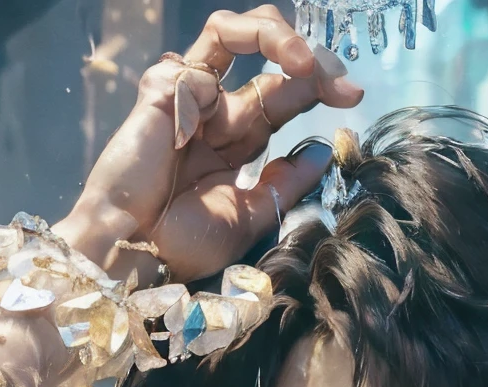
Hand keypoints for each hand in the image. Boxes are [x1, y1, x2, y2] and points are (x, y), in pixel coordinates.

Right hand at [55, 5, 363, 282]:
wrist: (134, 252)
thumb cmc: (180, 245)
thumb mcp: (250, 217)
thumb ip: (285, 184)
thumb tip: (321, 152)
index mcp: (236, 143)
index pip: (284, 97)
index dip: (319, 90)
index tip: (353, 99)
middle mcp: (216, 113)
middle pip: (270, 62)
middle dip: (313, 64)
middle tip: (342, 83)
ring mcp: (189, 98)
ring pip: (232, 33)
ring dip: (276, 37)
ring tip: (307, 63)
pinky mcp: (162, 90)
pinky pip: (198, 62)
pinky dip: (218, 81)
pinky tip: (229, 112)